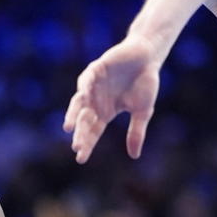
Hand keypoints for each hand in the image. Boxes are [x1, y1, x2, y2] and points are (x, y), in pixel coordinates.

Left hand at [63, 36, 161, 162]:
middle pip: (85, 120)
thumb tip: (134, 157)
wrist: (148, 57)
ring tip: (69, 127)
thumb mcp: (143, 111)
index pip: (93, 131)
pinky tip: (83, 95)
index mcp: (104, 112)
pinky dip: (84, 87)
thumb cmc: (145, 83)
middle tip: (77, 147)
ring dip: (74, 114)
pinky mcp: (96, 69)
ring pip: (80, 102)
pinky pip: (87, 79)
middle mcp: (95, 100)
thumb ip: (136, 132)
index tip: (80, 159)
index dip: (87, 144)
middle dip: (81, 133)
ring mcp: (94, 85)